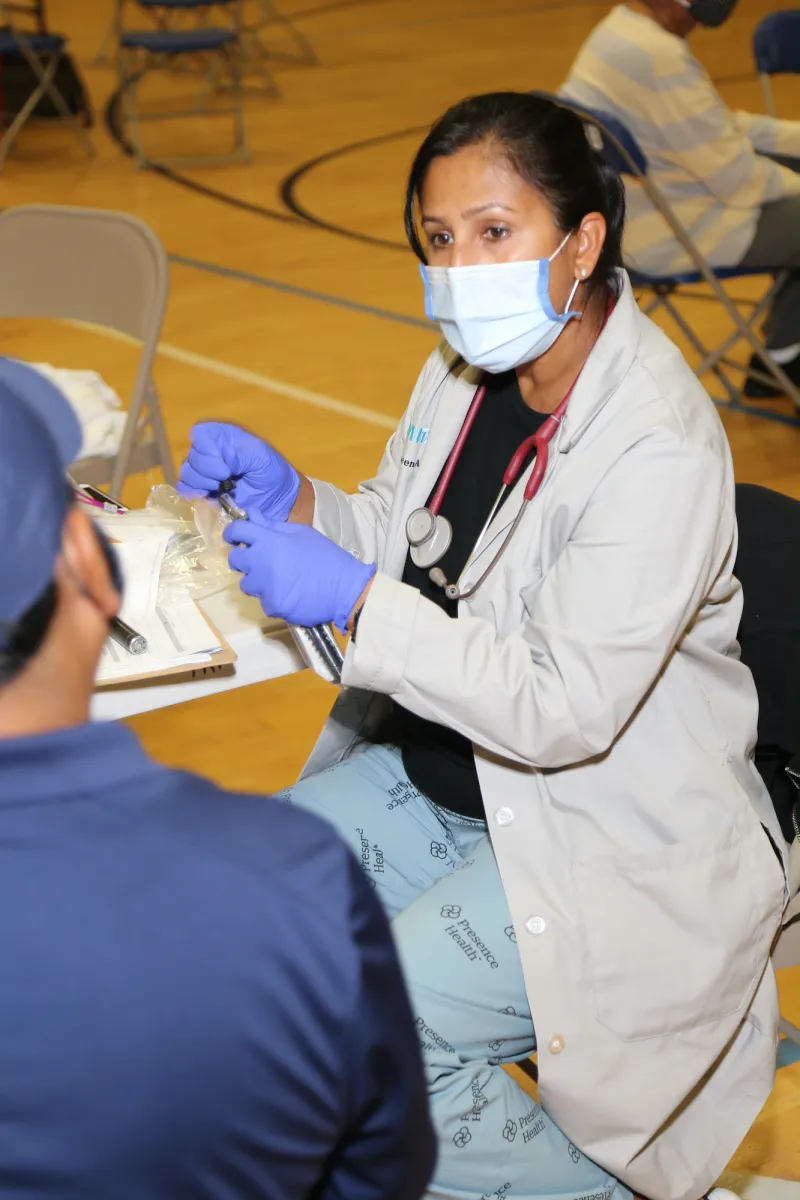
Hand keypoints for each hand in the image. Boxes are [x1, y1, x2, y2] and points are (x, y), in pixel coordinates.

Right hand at [177, 422, 299, 522]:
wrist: (276, 498)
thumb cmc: (271, 471)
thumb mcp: (261, 458)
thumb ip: (241, 456)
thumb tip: (224, 457)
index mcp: (222, 436)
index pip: (200, 434)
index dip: (206, 449)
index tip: (224, 466)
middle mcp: (208, 452)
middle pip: (192, 456)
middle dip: (207, 471)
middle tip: (226, 479)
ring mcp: (204, 472)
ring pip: (186, 474)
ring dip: (201, 483)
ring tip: (221, 489)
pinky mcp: (203, 491)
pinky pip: (185, 490)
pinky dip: (194, 494)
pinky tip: (209, 497)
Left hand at [224, 518, 375, 632]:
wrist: (345, 588)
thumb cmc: (325, 557)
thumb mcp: (301, 533)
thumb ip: (272, 525)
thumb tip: (250, 514)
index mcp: (270, 540)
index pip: (238, 530)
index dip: (233, 533)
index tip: (235, 537)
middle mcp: (262, 562)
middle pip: (235, 560)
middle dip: (244, 559)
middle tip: (260, 562)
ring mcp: (265, 586)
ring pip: (247, 584)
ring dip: (258, 582)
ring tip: (278, 581)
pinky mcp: (272, 605)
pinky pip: (263, 602)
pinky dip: (273, 599)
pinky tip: (289, 595)